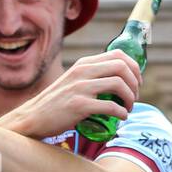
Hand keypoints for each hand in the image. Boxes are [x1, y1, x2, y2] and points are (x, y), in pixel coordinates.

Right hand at [1, 49, 141, 138]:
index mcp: (84, 64)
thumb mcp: (74, 81)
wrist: (33, 117)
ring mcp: (80, 88)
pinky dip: (121, 113)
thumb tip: (120, 80)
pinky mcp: (79, 105)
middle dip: (135, 83)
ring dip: (131, 98)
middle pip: (122, 67)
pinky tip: (122, 117)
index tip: (137, 82)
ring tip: (129, 108)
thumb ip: (92, 76)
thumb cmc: (57, 102)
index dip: (134, 67)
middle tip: (135, 97)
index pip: (119, 54)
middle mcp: (82, 72)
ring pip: (119, 84)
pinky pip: (110, 106)